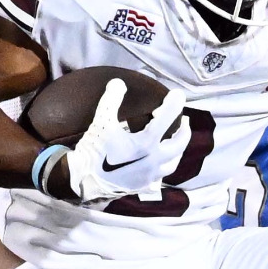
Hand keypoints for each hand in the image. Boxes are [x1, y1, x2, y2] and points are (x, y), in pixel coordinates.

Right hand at [52, 79, 186, 203]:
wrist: (83, 182)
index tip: (179, 94)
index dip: (174, 104)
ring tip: (175, 141)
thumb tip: (118, 82)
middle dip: (184, 131)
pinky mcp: (143, 186)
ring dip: (178, 150)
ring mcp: (150, 175)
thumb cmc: (93, 151)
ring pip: (173, 162)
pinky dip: (165, 164)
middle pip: (179, 144)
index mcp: (146, 143)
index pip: (167, 118)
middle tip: (184, 121)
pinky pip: (161, 175)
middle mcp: (153, 160)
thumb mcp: (101, 122)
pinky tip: (159, 161)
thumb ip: (111, 100)